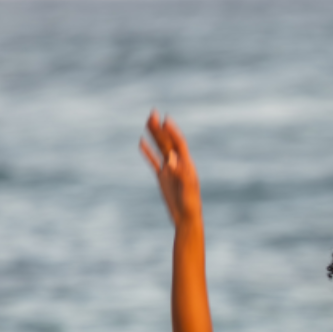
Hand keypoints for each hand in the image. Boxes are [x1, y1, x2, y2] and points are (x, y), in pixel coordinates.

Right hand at [140, 112, 201, 227]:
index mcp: (187, 165)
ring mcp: (169, 169)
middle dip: (160, 128)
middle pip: (167, 142)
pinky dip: (147, 152)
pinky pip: (153, 161)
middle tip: (152, 113)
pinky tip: (141, 142)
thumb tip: (172, 159)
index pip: (179, 144)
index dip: (172, 132)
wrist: (186, 218)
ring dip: (153, 135)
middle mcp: (178, 164)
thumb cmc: (191, 205)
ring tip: (147, 121)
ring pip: (159, 148)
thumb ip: (181, 174)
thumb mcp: (188, 190)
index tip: (165, 120)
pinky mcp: (162, 177)